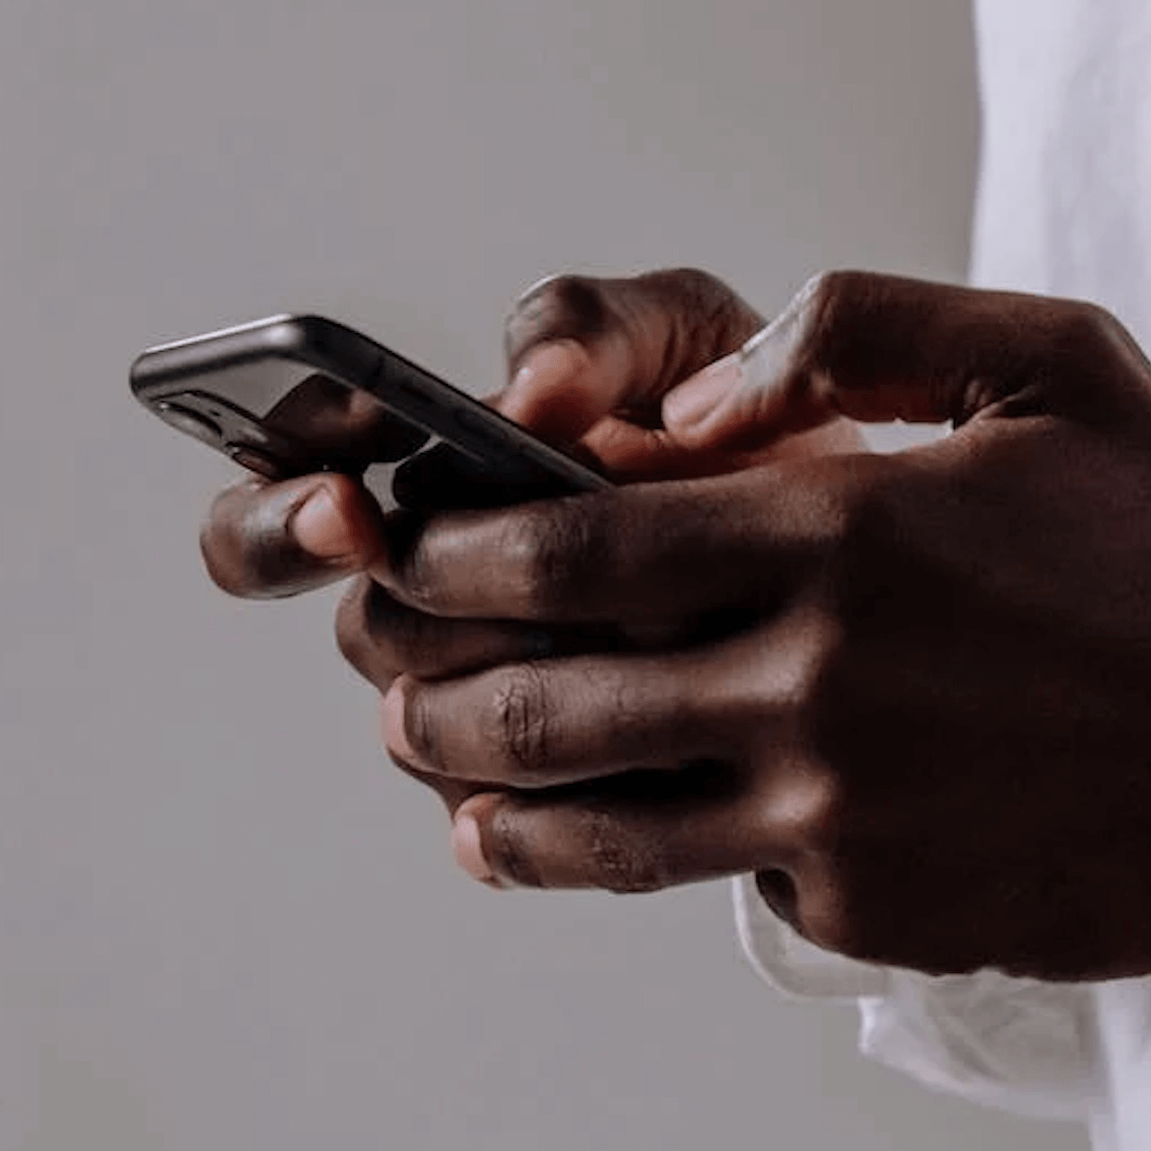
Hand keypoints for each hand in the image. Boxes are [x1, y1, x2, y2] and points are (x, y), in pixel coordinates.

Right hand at [194, 270, 853, 805]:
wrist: (876, 546)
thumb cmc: (750, 419)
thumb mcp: (686, 336)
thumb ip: (594, 329)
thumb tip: (525, 391)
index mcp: (430, 479)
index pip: (274, 504)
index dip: (279, 517)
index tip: (342, 507)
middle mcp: (436, 602)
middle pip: (370, 633)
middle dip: (446, 612)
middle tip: (542, 591)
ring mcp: (489, 711)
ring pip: (441, 734)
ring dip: (532, 692)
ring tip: (656, 647)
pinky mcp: (556, 803)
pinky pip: (521, 821)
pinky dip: (583, 782)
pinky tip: (667, 745)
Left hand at [361, 270, 1150, 980]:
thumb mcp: (1056, 364)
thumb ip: (862, 328)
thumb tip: (691, 401)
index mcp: (844, 532)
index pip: (564, 548)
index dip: (447, 552)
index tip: (406, 548)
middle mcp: (818, 685)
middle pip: (538, 701)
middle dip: (424, 685)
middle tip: (389, 671)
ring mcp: (840, 819)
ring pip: (590, 829)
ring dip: (485, 800)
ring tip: (448, 780)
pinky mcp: (875, 914)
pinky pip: (719, 887)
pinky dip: (662, 854)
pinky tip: (627, 832)